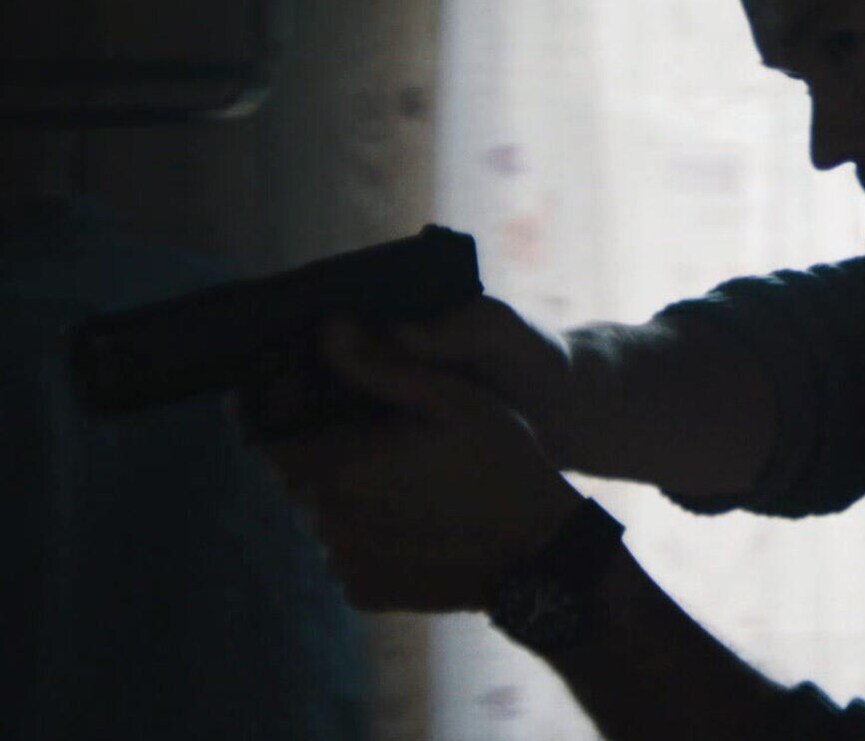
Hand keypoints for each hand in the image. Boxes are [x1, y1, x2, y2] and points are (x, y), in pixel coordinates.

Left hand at [245, 317, 584, 611]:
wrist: (539, 551)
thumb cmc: (501, 463)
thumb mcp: (453, 399)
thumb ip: (381, 366)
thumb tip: (329, 330)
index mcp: (340, 466)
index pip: (267, 440)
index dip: (270, 416)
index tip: (286, 402)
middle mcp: (328, 520)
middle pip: (295, 477)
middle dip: (319, 452)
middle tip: (371, 439)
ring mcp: (344, 562)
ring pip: (321, 515)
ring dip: (343, 494)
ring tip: (402, 480)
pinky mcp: (363, 592)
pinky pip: (345, 553)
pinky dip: (364, 534)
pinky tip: (411, 520)